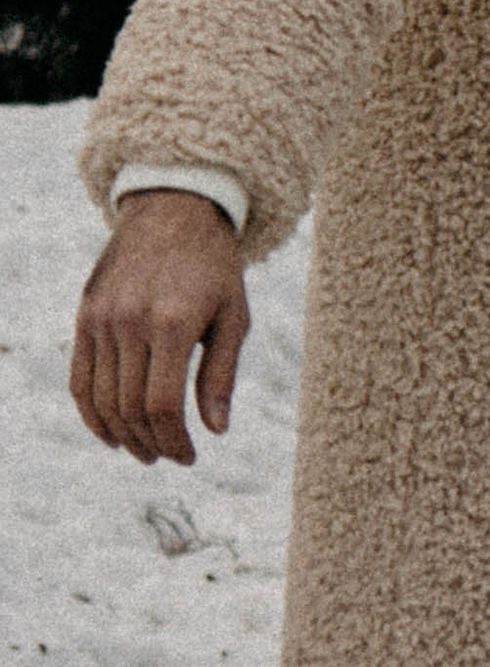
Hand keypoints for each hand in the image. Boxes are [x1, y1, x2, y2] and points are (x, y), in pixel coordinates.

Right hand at [71, 192, 250, 466]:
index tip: (189, 457)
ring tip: (144, 450)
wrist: (174, 209)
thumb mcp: (233, 314)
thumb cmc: (214, 266)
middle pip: (131, 407)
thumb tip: (215, 430)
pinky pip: (80, 379)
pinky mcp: (86, 315)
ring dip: (121, 435)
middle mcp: (131, 321)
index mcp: (173, 321)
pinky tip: (110, 433)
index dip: (174, 441)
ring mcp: (103, 318)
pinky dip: (91, 413)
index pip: (163, 404)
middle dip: (151, 443)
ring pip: (101, 399)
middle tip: (168, 457)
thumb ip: (221, 374)